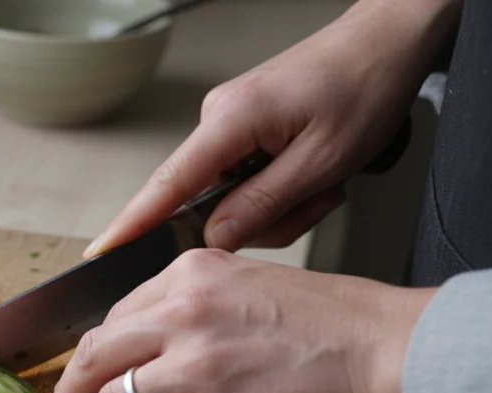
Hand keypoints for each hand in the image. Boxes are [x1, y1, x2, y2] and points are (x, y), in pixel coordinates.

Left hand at [44, 250, 434, 392]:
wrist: (394, 354)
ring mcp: (199, 369)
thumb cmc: (338, 326)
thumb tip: (150, 347)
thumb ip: (195, 306)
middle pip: (93, 359)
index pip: (112, 318)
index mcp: (191, 276)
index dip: (89, 358)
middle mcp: (185, 315)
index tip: (79, 378)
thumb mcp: (252, 284)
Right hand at [83, 0, 459, 256]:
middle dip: (265, 217)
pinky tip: (315, 172)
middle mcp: (219, 119)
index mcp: (231, 121)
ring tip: (326, 180)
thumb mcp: (323, 161)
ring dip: (283, 203)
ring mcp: (230, 122)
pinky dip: (283, 187)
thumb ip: (263, 205)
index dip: (133, 223)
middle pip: (209, 203)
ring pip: (235, 197)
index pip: (167, 184)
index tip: (103, 251)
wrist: (388, 42)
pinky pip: (248, 179)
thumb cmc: (365, 86)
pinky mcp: (246, 128)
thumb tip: (215, 238)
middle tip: (319, 198)